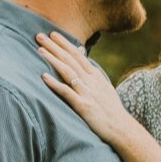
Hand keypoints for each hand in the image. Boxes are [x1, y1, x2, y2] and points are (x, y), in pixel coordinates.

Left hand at [36, 32, 137, 147]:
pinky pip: (67, 93)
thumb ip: (91, 71)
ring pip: (67, 72)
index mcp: (95, 75)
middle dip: (54, 46)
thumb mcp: (103, 86)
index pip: (77, 55)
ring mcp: (87, 93)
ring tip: (40, 50)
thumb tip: (82, 56)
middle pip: (70, 60)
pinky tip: (44, 77)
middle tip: (39, 36)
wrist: (120, 127)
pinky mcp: (83, 106)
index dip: (64, 44)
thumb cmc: (110, 108)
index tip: (52, 34)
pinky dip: (55, 84)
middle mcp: (91, 81)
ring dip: (53, 60)